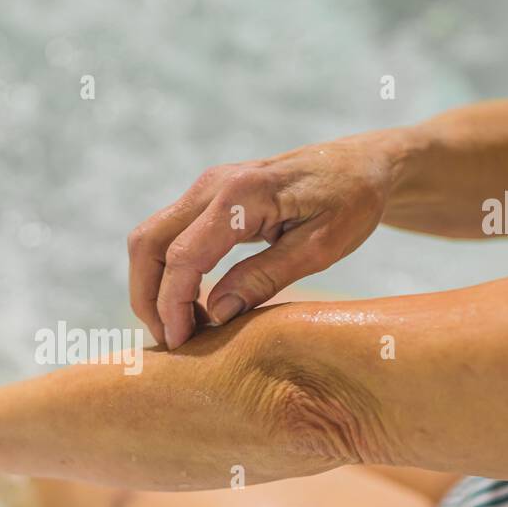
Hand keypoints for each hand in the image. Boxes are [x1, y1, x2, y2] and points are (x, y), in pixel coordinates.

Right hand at [128, 136, 396, 348]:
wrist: (360, 164)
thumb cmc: (352, 202)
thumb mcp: (321, 248)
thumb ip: (266, 277)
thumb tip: (216, 312)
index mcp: (242, 195)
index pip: (184, 256)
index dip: (173, 305)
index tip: (182, 342)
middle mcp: (213, 184)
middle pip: (147, 244)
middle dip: (147, 298)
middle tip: (172, 340)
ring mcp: (206, 187)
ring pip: (151, 240)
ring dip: (154, 287)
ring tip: (184, 327)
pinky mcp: (207, 197)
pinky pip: (169, 236)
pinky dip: (168, 273)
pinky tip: (194, 304)